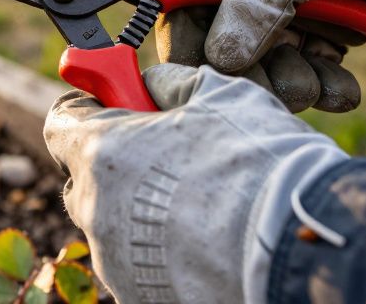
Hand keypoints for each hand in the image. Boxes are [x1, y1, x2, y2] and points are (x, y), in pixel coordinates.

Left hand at [44, 62, 343, 302]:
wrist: (304, 245)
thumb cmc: (261, 162)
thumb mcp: (220, 95)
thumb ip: (171, 83)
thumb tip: (153, 85)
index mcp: (102, 152)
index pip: (61, 123)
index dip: (89, 108)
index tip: (115, 104)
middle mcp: (96, 211)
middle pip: (86, 178)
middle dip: (119, 162)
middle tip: (169, 154)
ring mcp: (115, 261)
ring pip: (115, 225)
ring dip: (143, 209)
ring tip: (204, 203)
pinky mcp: (139, 296)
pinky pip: (140, 265)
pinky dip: (164, 252)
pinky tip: (208, 240)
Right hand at [157, 0, 365, 111]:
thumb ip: (258, 1)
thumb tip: (220, 56)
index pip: (182, 2)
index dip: (186, 44)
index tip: (200, 82)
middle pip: (223, 48)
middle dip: (252, 76)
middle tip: (283, 89)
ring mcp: (288, 12)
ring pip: (266, 70)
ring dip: (293, 87)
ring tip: (323, 85)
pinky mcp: (324, 37)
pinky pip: (308, 77)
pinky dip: (325, 91)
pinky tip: (345, 88)